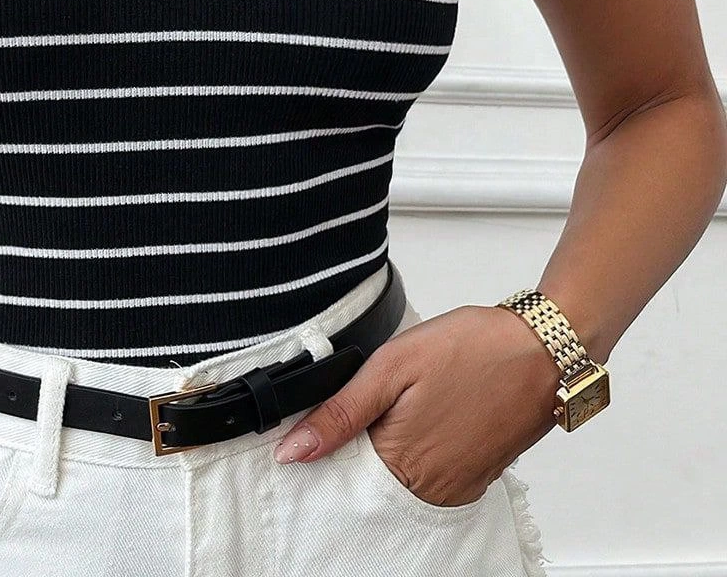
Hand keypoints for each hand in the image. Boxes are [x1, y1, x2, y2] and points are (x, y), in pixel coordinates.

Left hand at [271, 304, 560, 506]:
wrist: (542, 350)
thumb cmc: (471, 349)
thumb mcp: (392, 366)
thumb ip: (341, 413)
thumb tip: (293, 451)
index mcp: (400, 463)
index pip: (338, 474)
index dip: (325, 444)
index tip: (319, 418)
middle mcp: (429, 488)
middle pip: (368, 480)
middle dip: (357, 445)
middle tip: (372, 398)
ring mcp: (456, 487)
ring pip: (399, 477)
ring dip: (388, 445)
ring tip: (402, 401)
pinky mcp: (476, 477)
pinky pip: (431, 475)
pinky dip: (418, 449)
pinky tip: (422, 413)